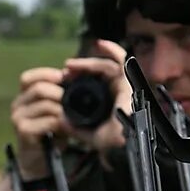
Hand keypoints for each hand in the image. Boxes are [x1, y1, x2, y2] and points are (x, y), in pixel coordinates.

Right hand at [10, 67, 70, 178]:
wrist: (39, 161)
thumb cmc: (50, 133)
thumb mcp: (56, 110)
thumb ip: (60, 95)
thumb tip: (71, 75)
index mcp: (23, 96)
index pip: (29, 78)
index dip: (47, 74)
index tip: (65, 78)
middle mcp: (17, 105)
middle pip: (39, 88)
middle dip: (60, 93)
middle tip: (74, 101)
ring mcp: (18, 118)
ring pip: (45, 104)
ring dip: (63, 109)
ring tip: (72, 116)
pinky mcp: (23, 131)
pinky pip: (47, 121)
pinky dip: (61, 123)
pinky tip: (66, 127)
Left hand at [61, 41, 131, 155]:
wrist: (121, 146)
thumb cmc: (111, 144)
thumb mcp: (88, 133)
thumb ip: (74, 127)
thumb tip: (60, 121)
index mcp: (110, 102)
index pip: (96, 83)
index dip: (80, 78)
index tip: (64, 79)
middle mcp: (118, 93)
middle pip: (100, 73)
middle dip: (82, 69)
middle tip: (66, 71)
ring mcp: (124, 87)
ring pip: (107, 66)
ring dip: (88, 63)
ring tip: (71, 65)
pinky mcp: (129, 83)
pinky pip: (123, 61)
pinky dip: (112, 50)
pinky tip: (100, 44)